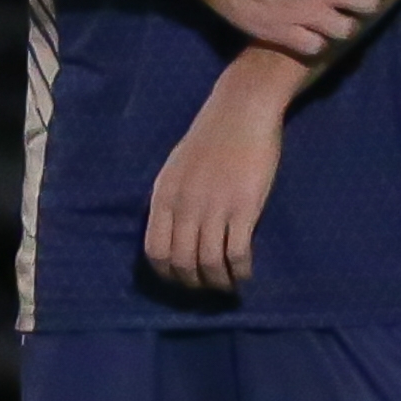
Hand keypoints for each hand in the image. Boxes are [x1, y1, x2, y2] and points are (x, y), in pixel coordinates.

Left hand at [143, 58, 291, 290]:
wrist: (242, 110)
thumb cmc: (212, 136)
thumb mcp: (177, 168)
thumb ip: (173, 200)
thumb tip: (172, 233)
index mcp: (164, 196)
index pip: (155, 251)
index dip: (168, 274)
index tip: (184, 280)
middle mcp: (184, 206)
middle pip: (181, 263)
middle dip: (194, 284)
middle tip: (209, 289)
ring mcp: (214, 208)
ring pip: (209, 264)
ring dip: (219, 283)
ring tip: (229, 286)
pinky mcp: (243, 208)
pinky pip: (237, 253)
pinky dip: (240, 271)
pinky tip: (245, 274)